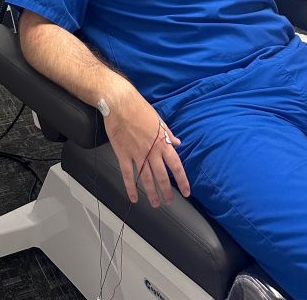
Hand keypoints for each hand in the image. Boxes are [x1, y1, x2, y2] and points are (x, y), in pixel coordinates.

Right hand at [103, 82, 190, 206]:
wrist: (120, 102)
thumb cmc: (139, 108)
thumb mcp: (158, 119)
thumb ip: (167, 133)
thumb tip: (177, 142)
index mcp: (162, 142)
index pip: (176, 166)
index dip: (182, 181)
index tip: (186, 192)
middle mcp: (151, 151)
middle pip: (161, 177)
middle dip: (166, 192)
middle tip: (169, 202)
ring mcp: (136, 153)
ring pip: (146, 179)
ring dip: (152, 193)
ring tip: (156, 203)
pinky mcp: (122, 154)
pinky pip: (128, 174)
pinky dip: (131, 188)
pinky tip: (134, 198)